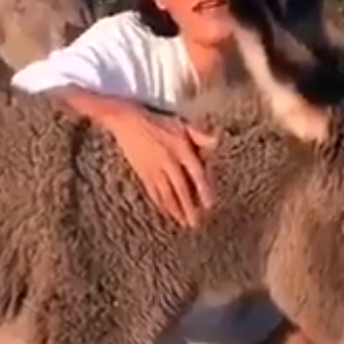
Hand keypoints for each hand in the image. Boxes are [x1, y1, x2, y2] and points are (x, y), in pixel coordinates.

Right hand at [103, 104, 217, 227]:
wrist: (127, 121)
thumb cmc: (157, 121)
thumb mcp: (181, 124)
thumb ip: (199, 135)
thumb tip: (216, 141)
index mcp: (180, 148)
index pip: (195, 173)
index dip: (203, 189)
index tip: (209, 205)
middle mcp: (168, 161)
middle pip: (181, 188)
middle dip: (189, 207)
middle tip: (196, 223)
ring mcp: (154, 169)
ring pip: (166, 194)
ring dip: (176, 210)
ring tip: (184, 222)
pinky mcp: (143, 173)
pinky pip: (153, 192)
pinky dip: (161, 204)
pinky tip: (168, 212)